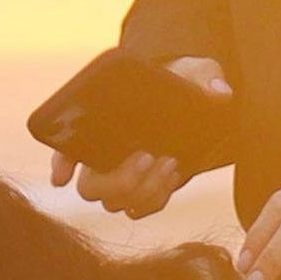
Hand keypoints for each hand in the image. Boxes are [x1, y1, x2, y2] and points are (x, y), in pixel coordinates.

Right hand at [49, 53, 224, 222]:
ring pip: (114, 203)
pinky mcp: (141, 191)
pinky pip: (139, 208)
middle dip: (115, 181)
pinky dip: (155, 198)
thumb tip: (219, 96)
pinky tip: (173, 175)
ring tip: (170, 163)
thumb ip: (206, 77)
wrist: (195, 104)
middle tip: (146, 156)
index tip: (62, 177)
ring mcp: (121, 177)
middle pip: (90, 186)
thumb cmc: (183, 82)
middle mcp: (101, 156)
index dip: (61, 164)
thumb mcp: (195, 71)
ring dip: (141, 189)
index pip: (66, 147)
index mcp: (99, 124)